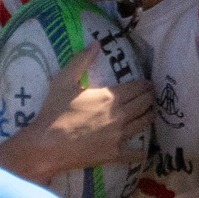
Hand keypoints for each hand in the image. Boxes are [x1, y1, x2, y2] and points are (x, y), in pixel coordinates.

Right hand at [5, 47, 152, 173]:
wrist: (47, 145)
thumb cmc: (54, 112)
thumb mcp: (63, 81)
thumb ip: (81, 60)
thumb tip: (96, 43)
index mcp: (110, 96)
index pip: (137, 87)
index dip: (145, 84)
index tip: (148, 83)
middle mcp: (120, 115)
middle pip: (145, 103)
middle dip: (150, 97)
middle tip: (151, 95)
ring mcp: (119, 136)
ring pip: (144, 123)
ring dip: (150, 116)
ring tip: (150, 113)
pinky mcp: (115, 154)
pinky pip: (135, 153)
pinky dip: (142, 152)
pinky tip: (143, 151)